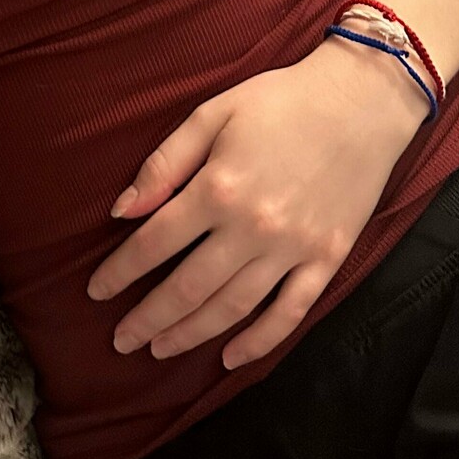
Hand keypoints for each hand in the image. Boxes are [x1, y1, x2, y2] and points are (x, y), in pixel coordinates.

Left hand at [85, 42, 425, 371]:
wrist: (361, 102)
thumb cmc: (280, 101)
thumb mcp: (212, 113)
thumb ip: (165, 164)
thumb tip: (123, 211)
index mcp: (218, 188)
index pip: (154, 243)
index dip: (120, 272)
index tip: (97, 293)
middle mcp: (253, 227)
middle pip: (188, 287)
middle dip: (148, 317)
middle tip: (121, 339)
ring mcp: (293, 249)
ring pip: (231, 308)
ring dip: (190, 334)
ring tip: (159, 350)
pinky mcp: (326, 260)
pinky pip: (289, 314)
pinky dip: (258, 342)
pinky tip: (229, 357)